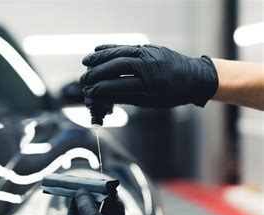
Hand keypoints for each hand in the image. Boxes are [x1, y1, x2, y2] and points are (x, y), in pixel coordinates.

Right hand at [80, 44, 218, 108]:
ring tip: (86, 62)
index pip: (120, 85)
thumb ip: (128, 98)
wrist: (196, 77)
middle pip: (117, 66)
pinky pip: (126, 46)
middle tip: (84, 80)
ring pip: (119, 52)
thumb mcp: (152, 102)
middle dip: (97, 73)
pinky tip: (98, 49)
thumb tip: (106, 97)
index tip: (90, 93)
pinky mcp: (148, 47)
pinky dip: (111, 47)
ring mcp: (148, 53)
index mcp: (151, 84)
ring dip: (100, 57)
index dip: (102, 89)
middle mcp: (149, 66)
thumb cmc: (174, 94)